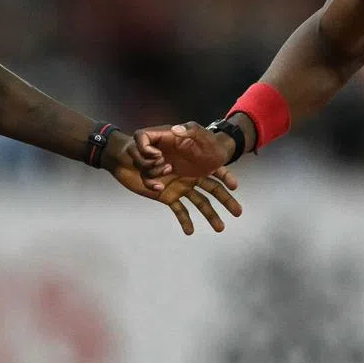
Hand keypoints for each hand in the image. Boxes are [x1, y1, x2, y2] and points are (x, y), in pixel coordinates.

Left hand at [106, 136, 240, 234]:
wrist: (125, 157)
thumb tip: (177, 131)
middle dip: (226, 200)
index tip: (234, 186)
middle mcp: (190, 175)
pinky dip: (185, 221)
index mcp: (192, 161)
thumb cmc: (142, 144)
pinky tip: (190, 231)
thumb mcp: (154, 134)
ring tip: (220, 228)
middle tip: (238, 213)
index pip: (214, 169)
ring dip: (211, 216)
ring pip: (200, 203)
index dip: (225, 176)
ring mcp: (180, 187)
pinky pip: (179, 210)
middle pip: (213, 189)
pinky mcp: (168, 196)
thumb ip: (163, 134)